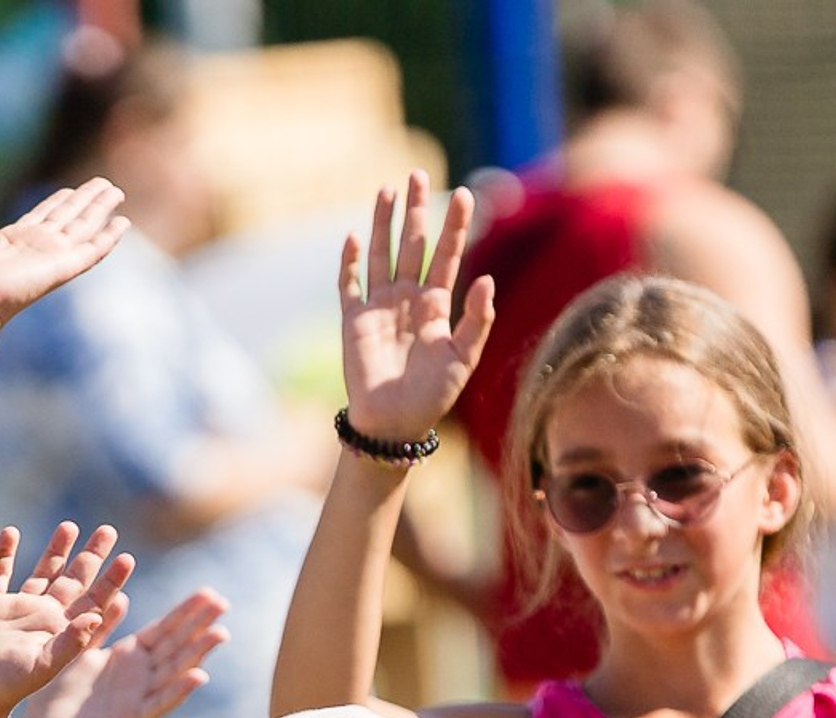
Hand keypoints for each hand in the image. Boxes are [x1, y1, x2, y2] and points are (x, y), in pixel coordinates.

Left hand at [0, 179, 128, 329]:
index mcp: (13, 241)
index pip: (44, 217)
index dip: (60, 202)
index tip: (74, 190)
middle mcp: (35, 249)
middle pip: (68, 219)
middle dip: (87, 202)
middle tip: (107, 185)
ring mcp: (50, 258)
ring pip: (83, 228)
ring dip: (101, 210)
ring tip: (117, 192)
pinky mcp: (61, 268)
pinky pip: (90, 252)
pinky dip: (108, 238)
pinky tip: (123, 224)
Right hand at [0, 524, 132, 717]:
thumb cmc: (6, 685)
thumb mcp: (43, 666)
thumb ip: (70, 643)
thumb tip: (96, 616)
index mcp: (60, 630)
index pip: (92, 600)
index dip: (110, 581)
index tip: (127, 558)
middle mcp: (42, 616)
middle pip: (73, 579)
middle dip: (91, 556)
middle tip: (108, 530)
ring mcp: (15, 609)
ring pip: (41, 572)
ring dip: (55, 550)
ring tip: (69, 526)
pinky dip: (3, 554)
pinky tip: (10, 532)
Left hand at [21, 586, 226, 717]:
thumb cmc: (59, 693)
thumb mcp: (81, 650)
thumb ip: (102, 626)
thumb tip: (121, 596)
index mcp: (129, 655)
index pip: (164, 628)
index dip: (186, 612)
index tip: (209, 592)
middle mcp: (140, 674)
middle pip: (175, 645)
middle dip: (199, 625)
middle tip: (223, 603)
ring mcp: (138, 697)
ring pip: (174, 671)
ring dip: (198, 654)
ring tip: (220, 634)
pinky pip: (158, 704)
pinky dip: (178, 692)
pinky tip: (198, 677)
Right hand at [338, 171, 494, 444]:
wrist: (394, 424)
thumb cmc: (433, 397)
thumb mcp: (465, 358)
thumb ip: (478, 320)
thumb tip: (486, 279)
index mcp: (436, 305)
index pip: (448, 255)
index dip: (456, 226)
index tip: (465, 194)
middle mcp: (408, 299)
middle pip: (412, 244)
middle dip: (416, 210)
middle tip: (419, 175)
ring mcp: (379, 308)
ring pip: (382, 255)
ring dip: (383, 224)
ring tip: (387, 190)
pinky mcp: (353, 322)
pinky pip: (349, 286)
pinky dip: (350, 263)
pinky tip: (355, 237)